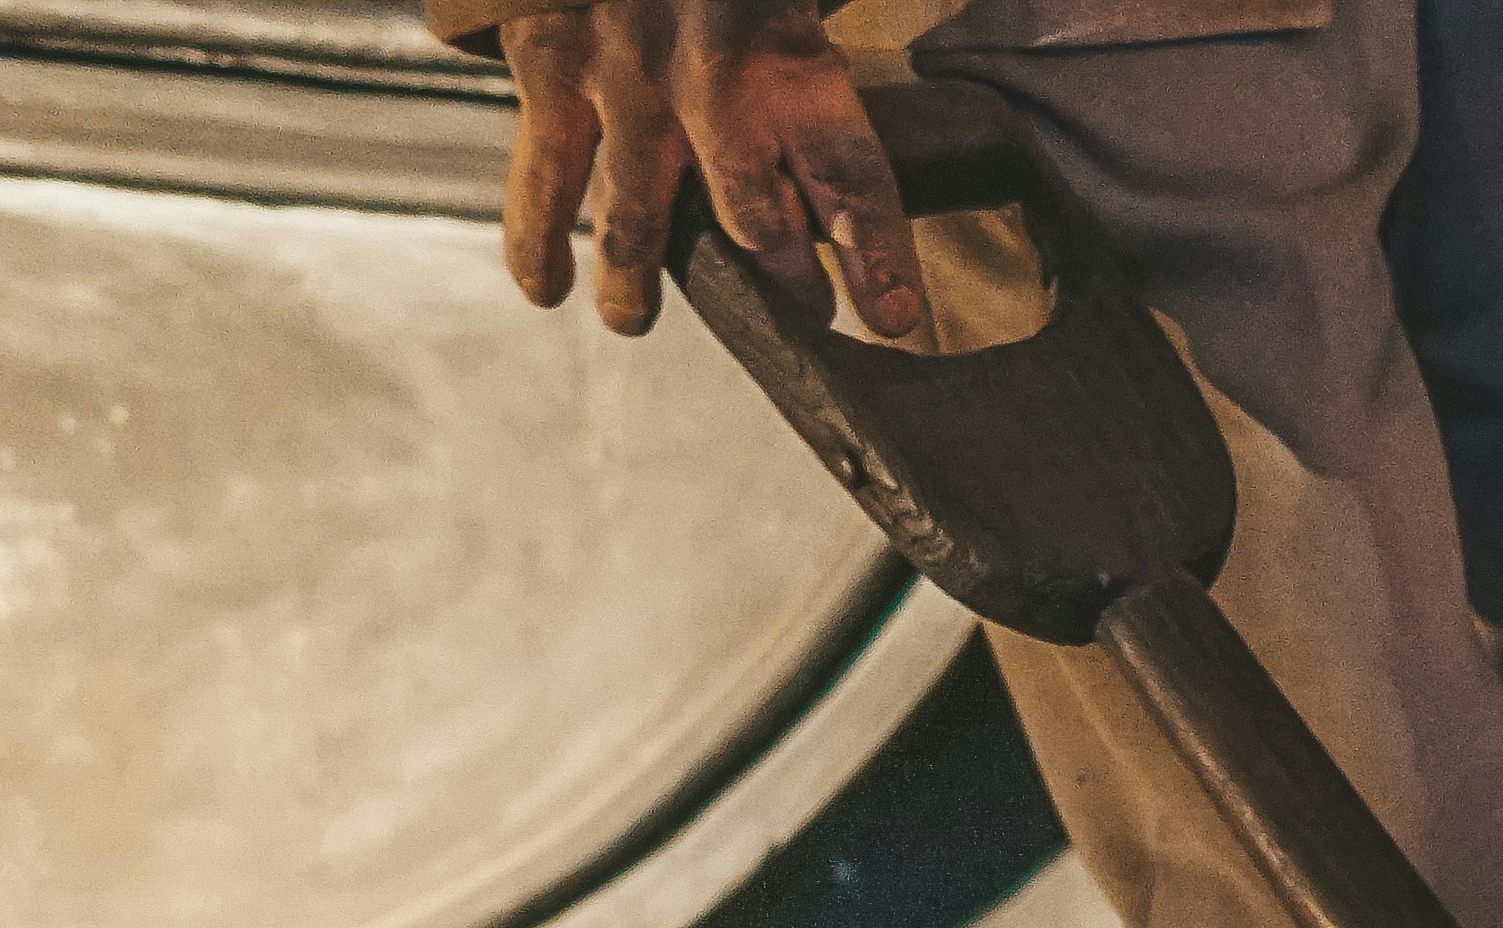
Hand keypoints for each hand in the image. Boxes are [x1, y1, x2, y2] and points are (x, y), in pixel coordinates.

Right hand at [498, 2, 922, 342]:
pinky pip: (543, 170)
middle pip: (753, 215)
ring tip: (635, 323)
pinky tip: (546, 287)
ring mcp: (621, 81)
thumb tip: (966, 17)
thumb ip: (849, 28)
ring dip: (638, 280)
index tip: (896, 318)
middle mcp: (709, 81)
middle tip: (800, 320)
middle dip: (780, 281)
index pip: (853, 177)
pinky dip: (536, 236)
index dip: (879, 257)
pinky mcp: (549, 66)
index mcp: (788, 52)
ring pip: (636, 213)